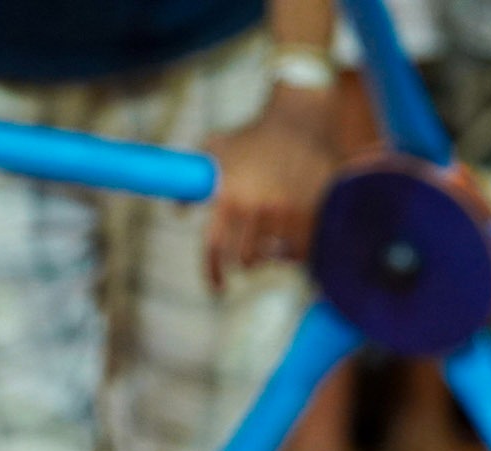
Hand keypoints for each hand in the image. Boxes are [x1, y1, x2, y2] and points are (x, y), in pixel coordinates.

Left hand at [201, 88, 336, 288]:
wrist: (300, 122)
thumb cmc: (253, 137)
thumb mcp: (216, 150)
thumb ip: (193, 183)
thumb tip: (178, 212)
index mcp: (229, 195)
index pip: (215, 248)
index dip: (213, 273)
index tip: (216, 288)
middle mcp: (256, 207)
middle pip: (245, 260)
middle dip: (244, 262)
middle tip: (246, 259)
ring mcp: (286, 214)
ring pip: (275, 257)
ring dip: (272, 254)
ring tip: (271, 240)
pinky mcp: (313, 216)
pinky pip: (301, 251)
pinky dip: (296, 250)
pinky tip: (293, 235)